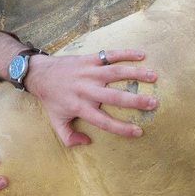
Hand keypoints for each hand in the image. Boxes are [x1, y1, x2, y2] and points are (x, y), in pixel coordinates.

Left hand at [24, 49, 157, 146]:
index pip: (103, 121)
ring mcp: (88, 72)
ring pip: (115, 72)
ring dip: (136, 73)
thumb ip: (69, 137)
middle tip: (154, 103)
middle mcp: (86, 90)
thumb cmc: (51, 100)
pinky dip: (125, 53)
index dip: (121, 128)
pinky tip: (141, 55)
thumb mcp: (56, 122)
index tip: (139, 132)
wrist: (40, 74)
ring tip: (154, 77)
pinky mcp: (88, 59)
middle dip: (135, 100)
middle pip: (114, 96)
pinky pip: (109, 55)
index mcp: (79, 107)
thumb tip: (88, 142)